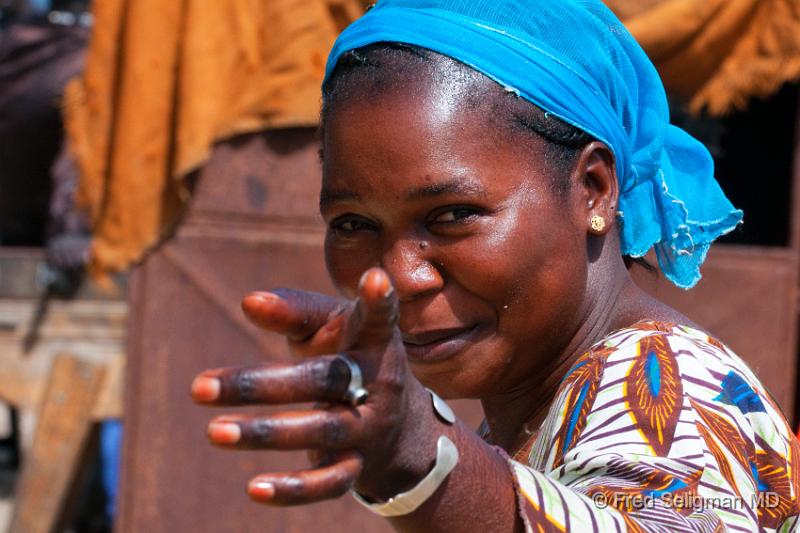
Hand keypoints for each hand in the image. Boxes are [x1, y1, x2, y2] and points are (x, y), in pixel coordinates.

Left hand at [190, 268, 433, 505]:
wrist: (399, 426)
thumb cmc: (350, 358)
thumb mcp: (331, 327)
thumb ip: (294, 310)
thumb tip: (249, 302)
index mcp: (374, 341)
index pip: (377, 318)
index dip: (378, 301)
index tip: (374, 279)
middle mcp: (379, 382)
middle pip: (325, 379)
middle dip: (262, 385)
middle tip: (199, 388)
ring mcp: (370, 427)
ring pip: (322, 431)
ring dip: (267, 434)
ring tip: (214, 432)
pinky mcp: (358, 465)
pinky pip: (329, 482)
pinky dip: (294, 489)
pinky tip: (253, 488)